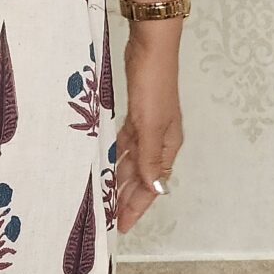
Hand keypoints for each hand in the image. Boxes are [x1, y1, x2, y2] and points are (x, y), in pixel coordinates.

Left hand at [113, 37, 183, 232]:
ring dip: (122, 179)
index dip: (138, 206)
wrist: (150, 48)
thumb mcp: (149, 125)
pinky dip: (119, 157)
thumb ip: (149, 157)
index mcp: (168, 145)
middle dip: (129, 197)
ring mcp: (148, 127)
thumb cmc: (152, 86)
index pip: (154, 185)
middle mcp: (160, 140)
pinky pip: (126, 144)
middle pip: (144, 176)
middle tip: (109, 217)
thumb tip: (155, 188)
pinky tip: (107, 164)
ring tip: (106, 197)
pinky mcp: (137, 114)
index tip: (122, 225)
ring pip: (134, 161)